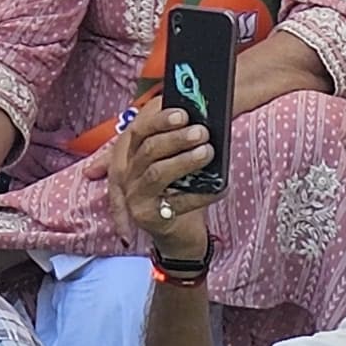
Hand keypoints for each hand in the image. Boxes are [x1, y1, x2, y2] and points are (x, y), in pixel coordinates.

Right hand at [101, 101, 216, 262]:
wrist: (176, 232)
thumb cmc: (177, 188)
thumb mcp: (171, 160)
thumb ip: (175, 140)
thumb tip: (198, 117)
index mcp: (129, 153)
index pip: (139, 130)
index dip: (159, 120)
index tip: (183, 113)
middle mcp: (126, 173)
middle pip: (148, 149)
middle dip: (176, 138)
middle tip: (202, 132)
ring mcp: (134, 196)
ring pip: (157, 173)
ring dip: (184, 161)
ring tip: (208, 152)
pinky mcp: (147, 216)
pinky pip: (176, 203)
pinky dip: (200, 194)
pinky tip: (219, 187)